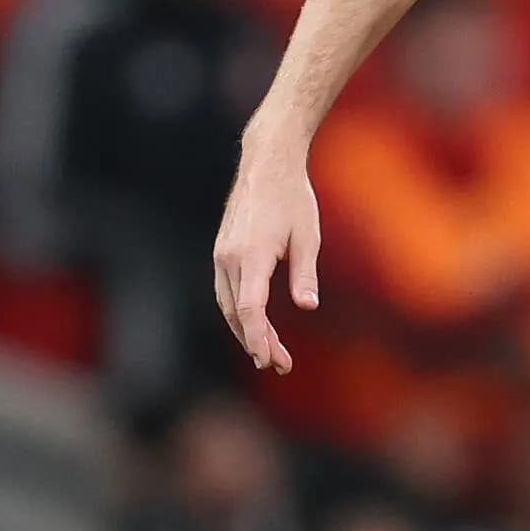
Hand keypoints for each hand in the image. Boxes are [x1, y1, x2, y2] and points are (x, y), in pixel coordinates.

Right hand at [210, 136, 320, 374]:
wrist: (267, 165)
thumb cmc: (293, 198)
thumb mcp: (308, 236)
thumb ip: (305, 273)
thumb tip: (307, 306)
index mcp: (251, 255)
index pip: (249, 308)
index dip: (258, 338)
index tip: (270, 359)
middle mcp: (229, 257)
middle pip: (237, 313)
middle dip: (257, 343)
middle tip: (281, 365)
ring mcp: (221, 254)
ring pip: (227, 305)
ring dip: (246, 332)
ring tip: (270, 354)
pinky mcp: (222, 252)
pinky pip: (226, 291)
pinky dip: (239, 314)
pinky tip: (256, 326)